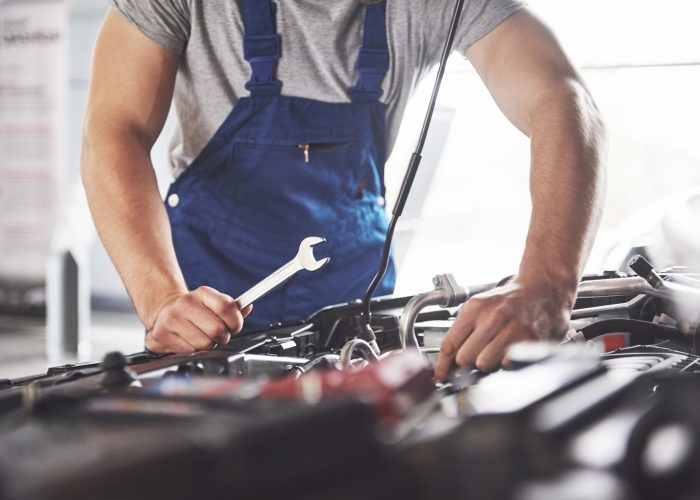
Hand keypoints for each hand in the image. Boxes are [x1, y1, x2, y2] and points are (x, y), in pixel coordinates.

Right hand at [145, 286, 251, 353]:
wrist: (164, 312)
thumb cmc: (195, 310)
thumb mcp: (213, 303)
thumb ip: (232, 308)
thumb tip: (248, 307)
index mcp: (202, 293)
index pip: (226, 307)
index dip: (236, 321)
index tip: (235, 326)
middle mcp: (185, 303)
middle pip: (217, 330)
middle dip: (222, 337)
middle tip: (218, 335)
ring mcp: (172, 319)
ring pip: (204, 344)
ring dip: (208, 345)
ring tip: (201, 337)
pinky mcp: (161, 336)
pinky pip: (190, 352)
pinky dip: (193, 351)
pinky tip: (188, 341)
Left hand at [434, 279, 572, 378]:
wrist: (543, 287)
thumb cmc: (510, 300)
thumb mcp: (480, 306)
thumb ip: (463, 331)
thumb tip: (447, 361)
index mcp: (475, 308)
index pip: (449, 343)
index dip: (443, 365)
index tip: (441, 375)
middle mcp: (492, 317)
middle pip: (464, 358)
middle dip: (466, 364)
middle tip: (474, 359)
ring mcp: (512, 329)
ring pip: (484, 364)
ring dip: (487, 364)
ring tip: (494, 353)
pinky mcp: (530, 341)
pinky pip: (507, 365)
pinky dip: (506, 365)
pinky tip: (509, 353)